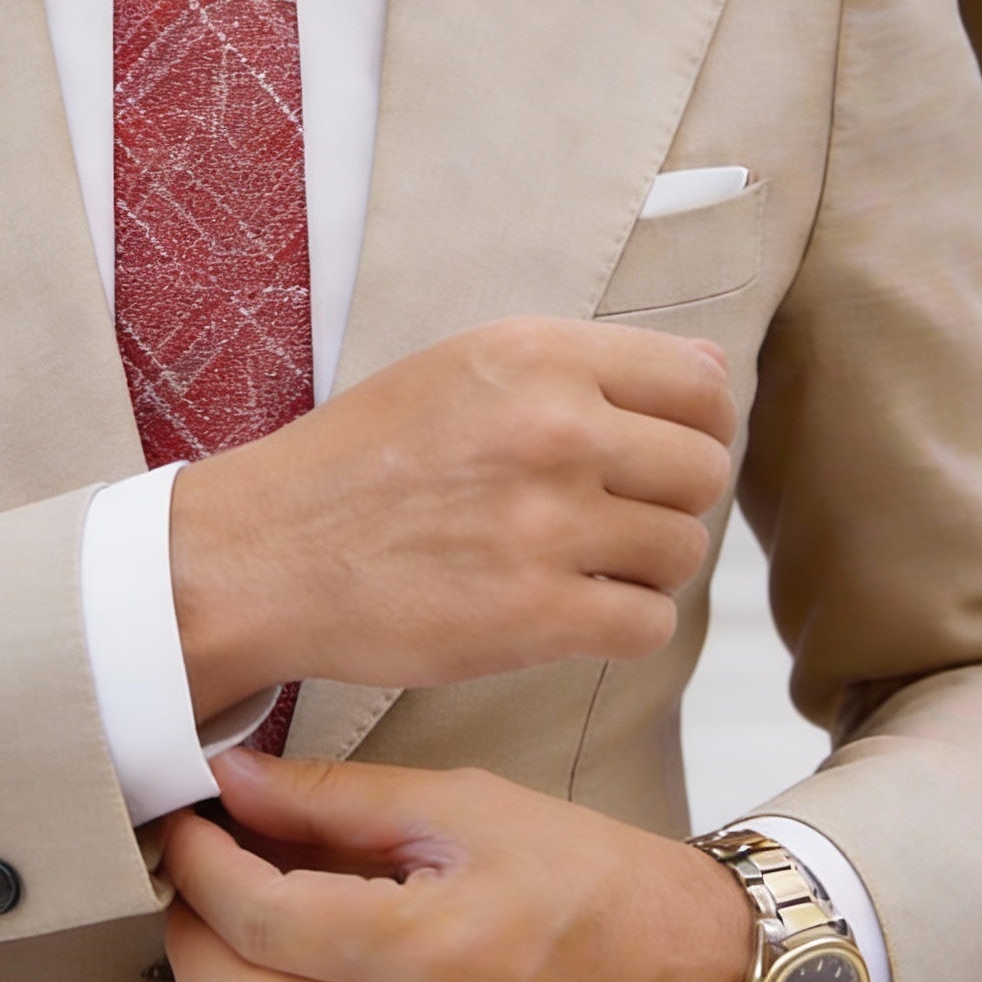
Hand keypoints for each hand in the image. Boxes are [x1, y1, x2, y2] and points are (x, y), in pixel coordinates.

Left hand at [160, 749, 750, 981]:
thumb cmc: (598, 884)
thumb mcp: (470, 807)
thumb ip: (337, 799)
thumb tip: (232, 782)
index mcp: (441, 948)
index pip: (263, 920)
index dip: (201, 870)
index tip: (188, 836)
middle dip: (192, 940)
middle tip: (191, 895)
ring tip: (233, 959)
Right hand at [172, 317, 735, 720]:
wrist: (266, 552)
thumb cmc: (358, 462)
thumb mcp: (461, 369)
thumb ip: (584, 365)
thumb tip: (716, 369)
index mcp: (537, 355)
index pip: (703, 385)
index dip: (698, 427)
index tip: (659, 455)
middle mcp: (553, 428)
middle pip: (705, 471)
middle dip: (671, 501)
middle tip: (610, 520)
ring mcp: (547, 523)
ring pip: (684, 551)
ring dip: (645, 568)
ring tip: (578, 566)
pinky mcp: (536, 615)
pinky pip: (649, 625)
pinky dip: (620, 626)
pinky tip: (567, 611)